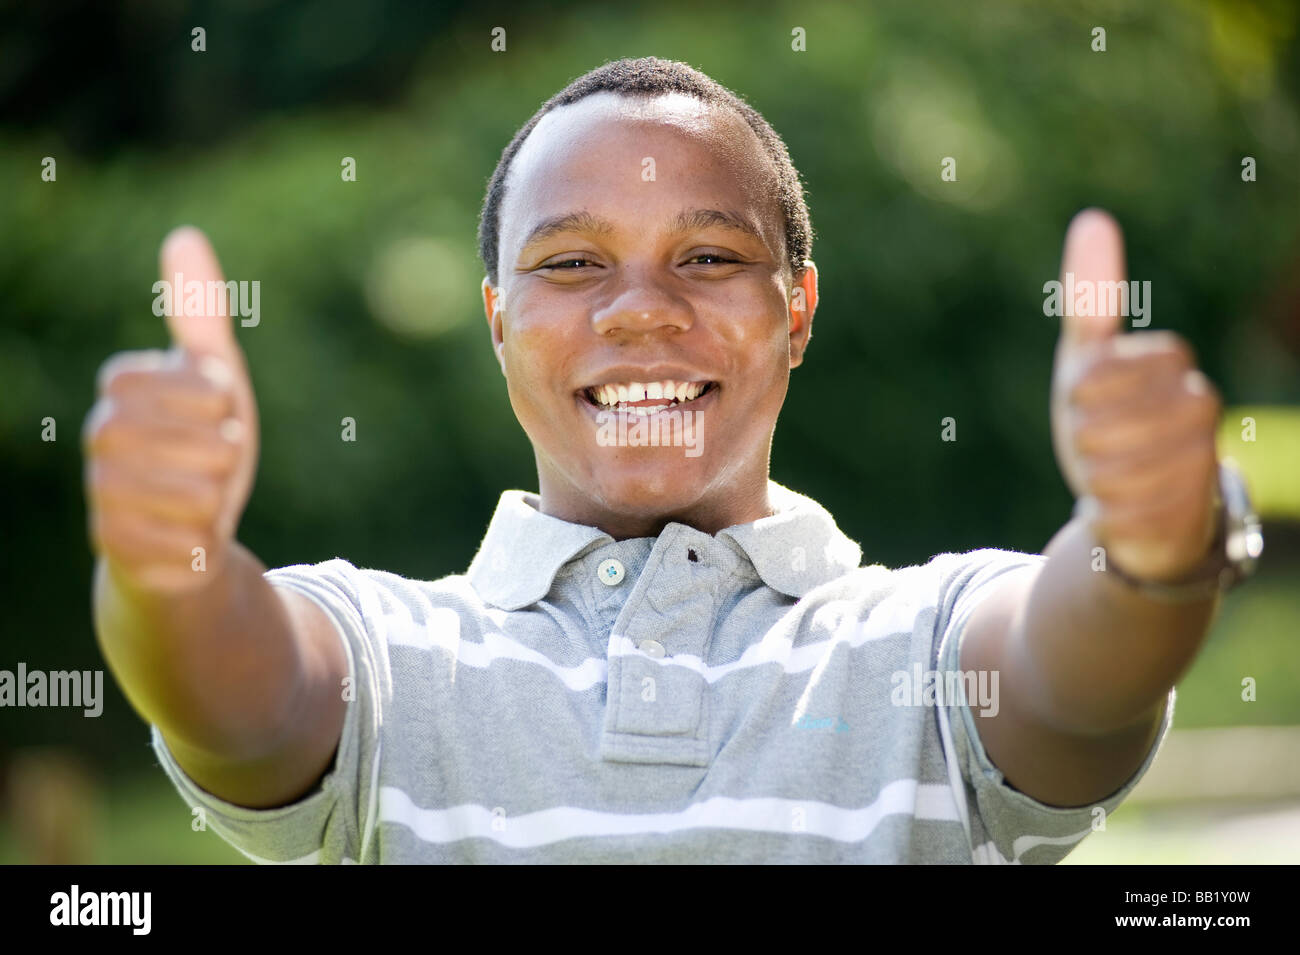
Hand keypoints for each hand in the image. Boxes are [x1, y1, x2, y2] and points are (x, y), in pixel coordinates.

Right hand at [83, 227, 259, 592]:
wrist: (189, 537)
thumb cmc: (205, 448)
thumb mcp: (217, 381)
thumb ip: (200, 315)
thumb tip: (183, 235)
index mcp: (122, 390)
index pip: (171, 382)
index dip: (208, 401)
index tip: (219, 409)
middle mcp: (100, 435)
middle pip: (190, 443)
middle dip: (222, 455)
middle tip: (218, 463)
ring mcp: (101, 491)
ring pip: (190, 495)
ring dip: (216, 499)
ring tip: (205, 500)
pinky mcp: (111, 545)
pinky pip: (177, 542)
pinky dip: (200, 542)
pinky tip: (191, 538)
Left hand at [1050, 209, 1220, 582]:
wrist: (1126, 505)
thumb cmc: (1103, 422)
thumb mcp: (1086, 361)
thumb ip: (1093, 299)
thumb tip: (1094, 218)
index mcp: (1174, 368)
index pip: (1123, 363)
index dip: (1091, 385)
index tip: (1081, 397)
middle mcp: (1199, 410)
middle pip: (1117, 419)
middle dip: (1087, 435)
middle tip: (1090, 443)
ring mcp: (1200, 463)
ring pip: (1121, 470)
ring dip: (1095, 476)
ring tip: (1103, 475)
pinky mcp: (1189, 515)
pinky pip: (1129, 513)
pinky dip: (1107, 514)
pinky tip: (1112, 508)